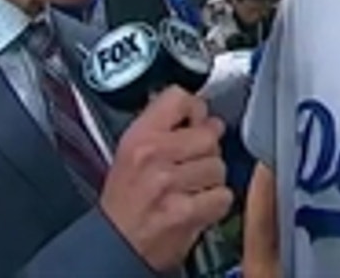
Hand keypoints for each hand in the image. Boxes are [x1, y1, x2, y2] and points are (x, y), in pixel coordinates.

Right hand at [99, 86, 231, 271]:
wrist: (116, 242)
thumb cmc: (125, 199)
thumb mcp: (130, 150)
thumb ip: (163, 126)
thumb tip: (200, 111)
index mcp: (139, 136)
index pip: (180, 98)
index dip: (195, 109)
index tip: (197, 120)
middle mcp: (154, 156)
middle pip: (209, 134)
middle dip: (208, 150)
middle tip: (194, 162)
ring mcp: (171, 184)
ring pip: (219, 167)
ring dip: (212, 179)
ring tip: (192, 186)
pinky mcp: (186, 211)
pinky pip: (223, 196)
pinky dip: (215, 203)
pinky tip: (198, 204)